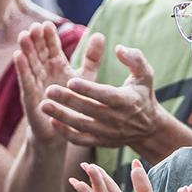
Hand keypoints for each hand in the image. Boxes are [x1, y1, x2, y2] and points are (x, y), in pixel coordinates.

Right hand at [14, 23, 104, 150]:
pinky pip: (25, 80)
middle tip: (34, 26)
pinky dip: (22, 68)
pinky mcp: (30, 96)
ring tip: (23, 35)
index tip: (48, 24)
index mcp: (58, 65)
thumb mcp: (85, 77)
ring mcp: (36, 83)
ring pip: (30, 63)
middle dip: (36, 39)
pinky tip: (17, 55)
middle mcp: (45, 71)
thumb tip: (100, 35)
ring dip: (26, 49)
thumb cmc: (74, 101)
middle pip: (39, 52)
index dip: (49, 37)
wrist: (64, 128)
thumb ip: (91, 57)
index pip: (52, 47)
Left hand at [41, 44, 166, 151]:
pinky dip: (66, 133)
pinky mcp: (101, 142)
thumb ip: (134, 59)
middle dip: (68, 100)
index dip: (88, 89)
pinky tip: (52, 121)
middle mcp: (116, 119)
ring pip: (81, 126)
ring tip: (43, 105)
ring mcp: (107, 133)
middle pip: (89, 110)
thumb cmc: (143, 95)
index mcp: (126, 101)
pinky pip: (81, 140)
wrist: (148, 128)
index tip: (71, 80)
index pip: (105, 95)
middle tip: (49, 90)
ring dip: (62, 116)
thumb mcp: (145, 75)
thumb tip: (118, 49)